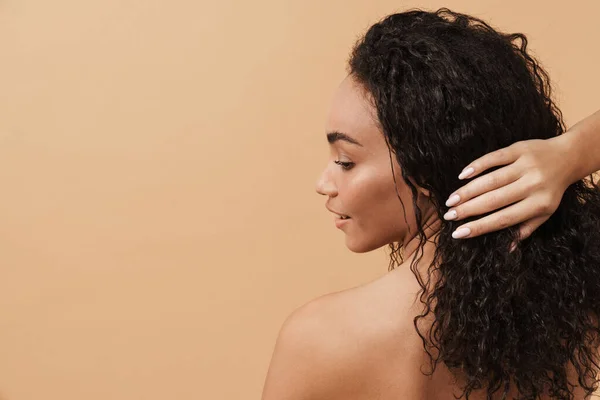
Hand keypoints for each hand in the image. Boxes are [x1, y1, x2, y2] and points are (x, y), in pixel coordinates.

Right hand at [443, 135, 576, 242]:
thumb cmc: (551, 190)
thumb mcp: (545, 213)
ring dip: (467, 191)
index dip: (479, 227)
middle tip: (449, 215)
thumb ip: (525, 229)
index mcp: (539, 204)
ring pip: (490, 180)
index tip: (458, 233)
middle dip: (467, 209)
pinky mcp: (519, 149)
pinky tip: (462, 176)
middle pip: (493, 200)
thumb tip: (507, 249)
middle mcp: (532, 185)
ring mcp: (526, 166)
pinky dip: (477, 166)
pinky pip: (494, 158)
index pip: (503, 219)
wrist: (567, 157)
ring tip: (451, 200)